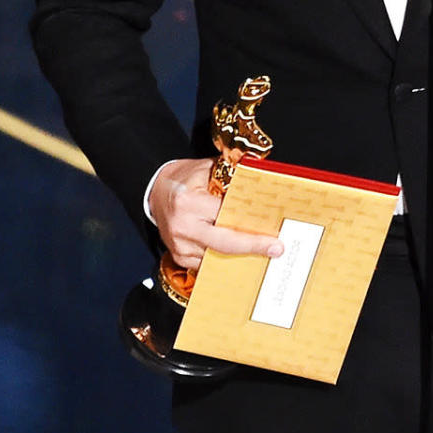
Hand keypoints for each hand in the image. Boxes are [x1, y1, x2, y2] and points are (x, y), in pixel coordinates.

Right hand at [148, 158, 283, 270]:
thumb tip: (262, 192)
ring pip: (218, 256)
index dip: (250, 224)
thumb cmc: (184, 178)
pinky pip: (208, 262)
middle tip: (276, 249)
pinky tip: (243, 258)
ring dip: (242, 256)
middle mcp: (182, 226)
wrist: (156, 191)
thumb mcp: (207, 169)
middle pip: (224, 243)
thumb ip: (232, 179)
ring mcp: (179, 245)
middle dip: (252, 247)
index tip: (273, 231)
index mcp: (188, 202)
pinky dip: (226, 260)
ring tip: (265, 253)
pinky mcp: (179, 256)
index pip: (226, 215)